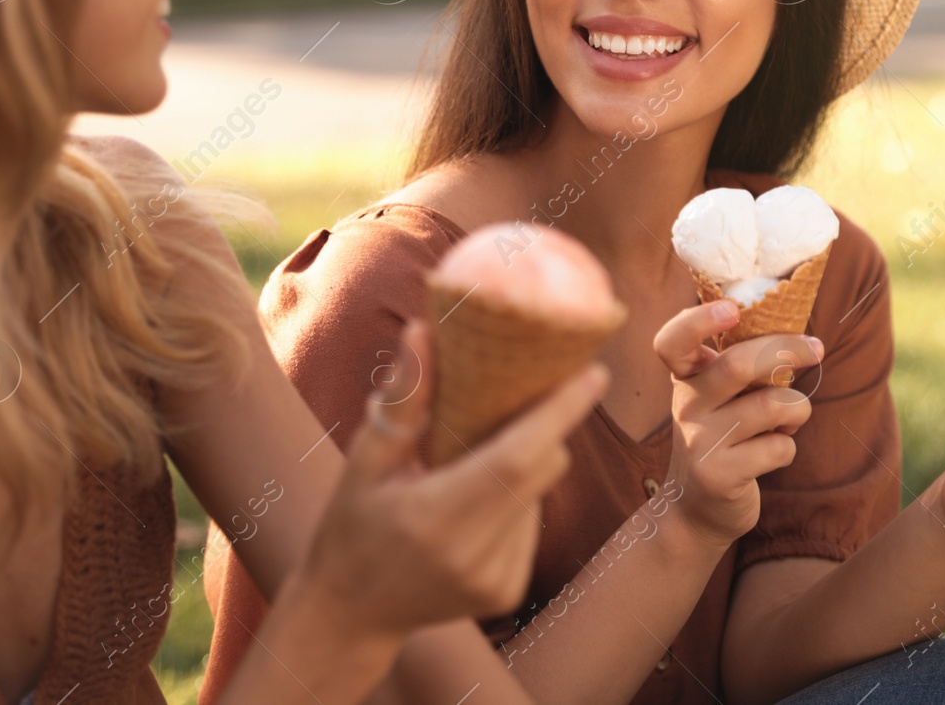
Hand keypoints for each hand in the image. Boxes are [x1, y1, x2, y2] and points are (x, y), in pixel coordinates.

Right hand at [299, 318, 608, 638]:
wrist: (350, 614)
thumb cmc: (351, 525)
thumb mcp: (364, 461)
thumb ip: (402, 399)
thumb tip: (424, 330)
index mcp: (434, 518)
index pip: (515, 460)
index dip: (559, 414)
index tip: (593, 373)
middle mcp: (473, 556)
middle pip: (541, 470)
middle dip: (543, 428)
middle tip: (520, 398)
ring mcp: (495, 581)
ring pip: (539, 494)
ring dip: (522, 466)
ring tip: (469, 466)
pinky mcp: (507, 593)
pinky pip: (531, 523)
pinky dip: (514, 501)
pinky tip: (473, 508)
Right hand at [653, 301, 822, 549]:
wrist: (696, 510)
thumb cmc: (722, 437)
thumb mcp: (718, 397)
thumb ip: (740, 366)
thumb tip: (798, 334)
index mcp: (686, 377)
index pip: (673, 341)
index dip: (698, 320)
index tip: (732, 309)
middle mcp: (686, 404)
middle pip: (738, 364)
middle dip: (788, 350)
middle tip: (816, 349)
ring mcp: (699, 441)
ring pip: (772, 405)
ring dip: (798, 409)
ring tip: (791, 418)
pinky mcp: (719, 474)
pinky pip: (778, 448)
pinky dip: (788, 447)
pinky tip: (774, 451)